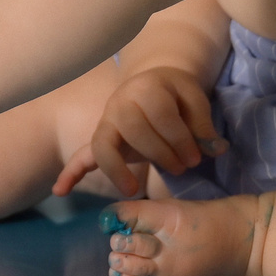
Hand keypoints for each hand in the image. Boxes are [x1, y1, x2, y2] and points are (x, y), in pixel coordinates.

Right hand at [51, 65, 218, 197]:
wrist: (154, 83)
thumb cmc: (176, 95)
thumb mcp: (195, 100)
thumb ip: (204, 125)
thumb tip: (215, 150)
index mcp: (145, 87)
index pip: (159, 114)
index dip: (180, 138)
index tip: (196, 157)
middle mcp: (119, 102)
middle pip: (132, 129)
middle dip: (158, 153)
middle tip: (180, 168)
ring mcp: (106, 121)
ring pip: (103, 145)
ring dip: (117, 169)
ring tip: (133, 190)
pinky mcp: (101, 138)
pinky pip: (81, 156)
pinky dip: (70, 174)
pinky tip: (60, 191)